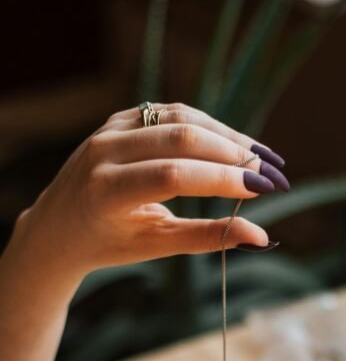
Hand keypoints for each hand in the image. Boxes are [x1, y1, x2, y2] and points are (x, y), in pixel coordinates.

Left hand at [11, 103, 287, 291]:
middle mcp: (104, 152)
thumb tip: (260, 237)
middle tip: (272, 175)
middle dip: (233, 154)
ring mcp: (110, 129)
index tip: (263, 189)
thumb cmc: (109, 243)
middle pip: (181, 138)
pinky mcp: (121, 117)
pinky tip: (236, 145)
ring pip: (181, 118)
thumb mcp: (156, 246)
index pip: (174, 175)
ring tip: (262, 158)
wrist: (59, 225)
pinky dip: (209, 127)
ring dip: (227, 135)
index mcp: (106, 192)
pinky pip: (173, 113)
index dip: (222, 179)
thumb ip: (207, 238)